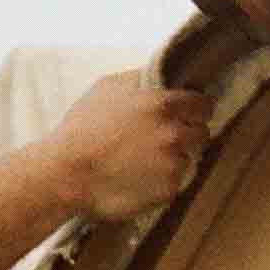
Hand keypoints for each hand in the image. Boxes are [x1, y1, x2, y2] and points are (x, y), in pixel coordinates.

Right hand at [48, 71, 207, 221]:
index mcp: (164, 105)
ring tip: (145, 163)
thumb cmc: (81, 129)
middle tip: (163, 141)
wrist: (65, 174)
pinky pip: (174, 184)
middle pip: (201, 134)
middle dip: (187, 135)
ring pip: (188, 160)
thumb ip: (140, 80)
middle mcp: (175, 134)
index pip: (203, 105)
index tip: (187, 115)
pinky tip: (139, 179)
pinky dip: (161, 182)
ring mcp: (173, 165)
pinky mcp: (167, 191)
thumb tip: (159, 79)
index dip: (195, 110)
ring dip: (173, 160)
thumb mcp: (107, 88)